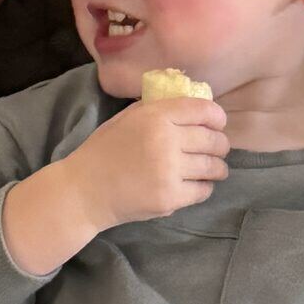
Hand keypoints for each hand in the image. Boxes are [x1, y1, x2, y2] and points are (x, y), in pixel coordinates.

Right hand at [65, 97, 229, 232]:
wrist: (83, 192)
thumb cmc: (104, 152)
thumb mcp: (126, 119)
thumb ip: (157, 109)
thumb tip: (190, 105)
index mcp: (155, 117)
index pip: (204, 110)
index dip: (217, 117)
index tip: (217, 124)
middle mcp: (166, 141)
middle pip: (213, 140)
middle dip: (220, 145)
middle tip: (217, 149)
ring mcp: (169, 172)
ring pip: (213, 167)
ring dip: (218, 168)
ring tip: (214, 169)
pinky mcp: (169, 198)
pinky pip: (203, 190)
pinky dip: (204, 187)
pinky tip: (197, 185)